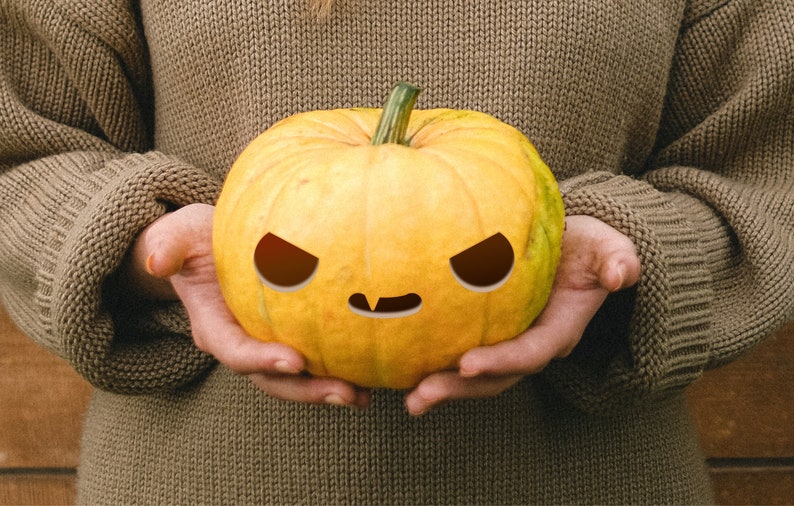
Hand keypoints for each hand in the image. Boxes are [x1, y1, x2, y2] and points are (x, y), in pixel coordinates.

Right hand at [123, 203, 370, 408]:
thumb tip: (156, 260)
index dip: (262, 361)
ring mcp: (262, 345)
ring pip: (293, 379)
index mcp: (212, 326)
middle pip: (270, 379)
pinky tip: (368, 373)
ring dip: (326, 390)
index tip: (295, 361)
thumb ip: (167, 244)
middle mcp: (238, 343)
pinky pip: (309, 361)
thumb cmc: (192, 239)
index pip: (235, 351)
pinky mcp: (283, 338)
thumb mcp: (177, 232)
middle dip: (306, 390)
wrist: (206, 247)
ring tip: (363, 396)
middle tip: (345, 394)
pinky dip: (336, 370)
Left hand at [404, 215, 640, 415]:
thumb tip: (623, 273)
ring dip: (443, 389)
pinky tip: (402, 367)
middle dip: (460, 390)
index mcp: (560, 331)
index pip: (530, 353)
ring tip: (408, 399)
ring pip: (477, 376)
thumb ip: (618, 259)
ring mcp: (512, 346)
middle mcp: (534, 347)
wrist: (576, 254)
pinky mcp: (492, 338)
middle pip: (497, 377)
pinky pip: (463, 357)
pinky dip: (436, 365)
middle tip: (420, 396)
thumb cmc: (590, 248)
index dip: (501, 362)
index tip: (466, 364)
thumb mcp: (610, 247)